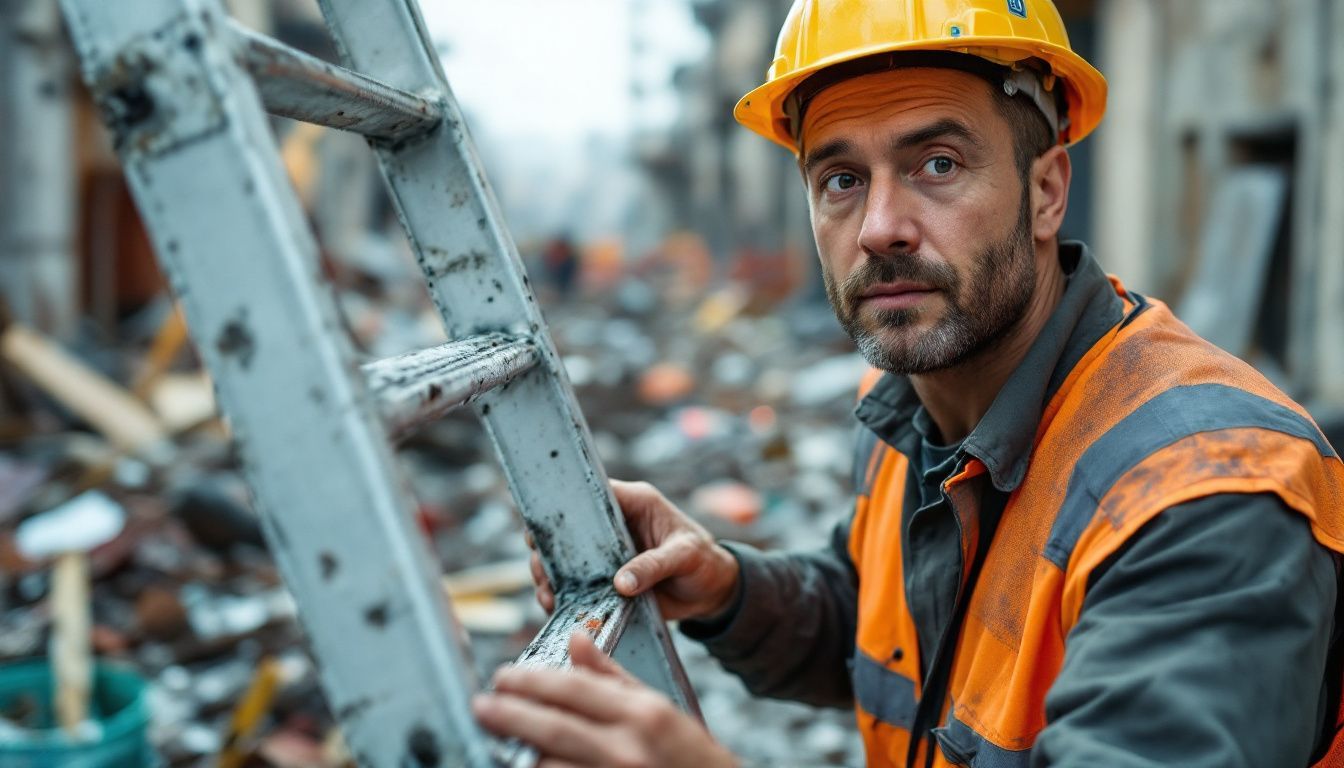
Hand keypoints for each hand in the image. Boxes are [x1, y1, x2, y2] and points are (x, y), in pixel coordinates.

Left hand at [473, 632, 737, 767]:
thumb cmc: (685, 752)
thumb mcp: (656, 705)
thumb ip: (611, 675)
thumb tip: (575, 639)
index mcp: (642, 714)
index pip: (575, 690)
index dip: (532, 682)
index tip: (503, 676)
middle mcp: (628, 750)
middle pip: (554, 729)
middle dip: (510, 715)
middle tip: (481, 705)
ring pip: (551, 767)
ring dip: (519, 753)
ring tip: (494, 738)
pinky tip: (523, 764)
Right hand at [529, 480, 740, 621]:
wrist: (713, 592)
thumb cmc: (704, 561)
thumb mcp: (686, 556)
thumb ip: (654, 566)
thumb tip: (621, 583)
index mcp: (633, 503)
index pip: (591, 494)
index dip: (563, 506)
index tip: (542, 528)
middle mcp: (614, 526)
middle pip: (569, 530)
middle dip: (550, 550)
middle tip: (542, 571)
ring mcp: (607, 554)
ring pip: (567, 559)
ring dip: (552, 576)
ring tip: (548, 594)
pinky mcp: (606, 579)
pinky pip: (577, 584)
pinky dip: (564, 595)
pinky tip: (555, 606)